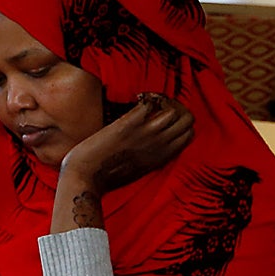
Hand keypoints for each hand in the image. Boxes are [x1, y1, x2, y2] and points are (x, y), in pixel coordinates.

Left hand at [59, 93, 193, 198]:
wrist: (85, 178)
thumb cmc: (105, 175)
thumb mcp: (137, 169)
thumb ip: (149, 156)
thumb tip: (148, 142)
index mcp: (162, 157)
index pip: (189, 134)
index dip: (179, 121)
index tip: (163, 116)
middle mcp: (159, 145)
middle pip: (188, 119)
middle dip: (175, 106)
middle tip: (155, 104)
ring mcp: (145, 134)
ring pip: (174, 109)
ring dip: (162, 99)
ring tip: (145, 100)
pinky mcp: (128, 125)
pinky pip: (150, 103)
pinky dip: (146, 97)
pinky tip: (134, 98)